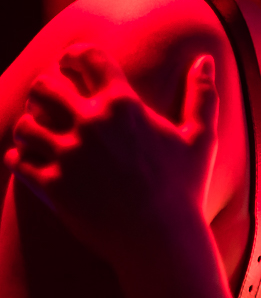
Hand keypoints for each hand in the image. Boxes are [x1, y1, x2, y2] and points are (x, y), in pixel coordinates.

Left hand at [5, 44, 217, 264]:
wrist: (163, 241)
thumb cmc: (186, 190)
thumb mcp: (201, 139)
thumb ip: (202, 95)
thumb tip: (205, 60)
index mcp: (123, 106)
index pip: (86, 58)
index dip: (74, 56)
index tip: (71, 65)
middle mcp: (91, 124)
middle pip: (44, 85)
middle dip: (44, 89)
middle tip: (50, 102)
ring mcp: (69, 156)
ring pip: (24, 124)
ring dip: (29, 127)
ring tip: (38, 135)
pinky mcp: (53, 187)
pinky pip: (17, 161)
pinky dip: (19, 159)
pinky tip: (31, 163)